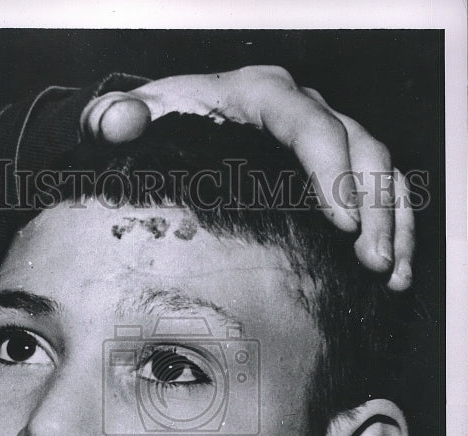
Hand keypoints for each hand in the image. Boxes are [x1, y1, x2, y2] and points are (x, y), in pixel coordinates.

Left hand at [82, 66, 412, 290]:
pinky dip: (394, 225)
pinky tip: (393, 271)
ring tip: (387, 272)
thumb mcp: (121, 121)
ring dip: (391, 220)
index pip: (307, 123)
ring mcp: (321, 136)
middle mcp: (299, 109)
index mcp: (256, 94)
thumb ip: (111, 120)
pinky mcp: (331, 165)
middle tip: (370, 260)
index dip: (331, 170)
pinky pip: (379, 187)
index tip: (341, 221)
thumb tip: (118, 122)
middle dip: (371, 206)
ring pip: (380, 167)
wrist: (165, 132)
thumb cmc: (149, 129)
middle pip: (358, 146)